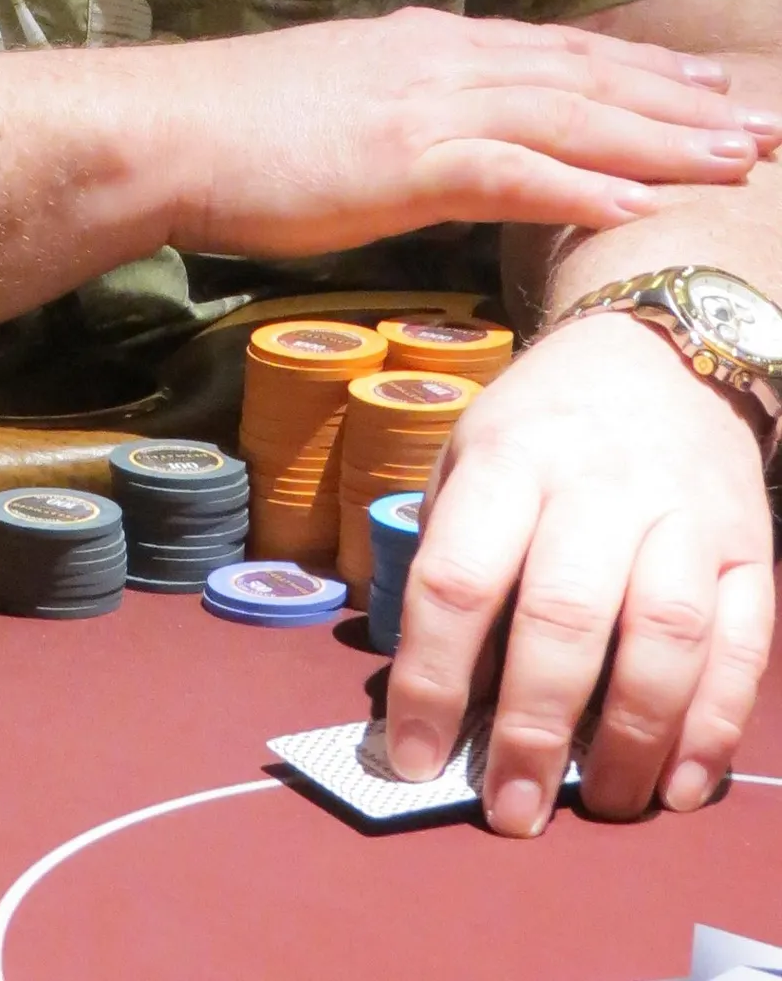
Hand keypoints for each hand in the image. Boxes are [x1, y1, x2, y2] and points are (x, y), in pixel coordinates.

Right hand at [149, 7, 779, 258]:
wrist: (167, 126)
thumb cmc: (236, 130)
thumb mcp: (342, 106)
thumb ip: (405, 116)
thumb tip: (441, 145)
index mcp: (431, 46)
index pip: (560, 54)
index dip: (642, 71)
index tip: (708, 87)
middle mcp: (446, 60)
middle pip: (588, 78)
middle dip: (683, 104)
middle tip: (766, 125)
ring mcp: (429, 105)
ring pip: (572, 115)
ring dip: (663, 140)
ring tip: (738, 158)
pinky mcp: (406, 158)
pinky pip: (514, 171)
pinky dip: (583, 183)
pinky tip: (639, 202)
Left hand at [385, 315, 775, 832]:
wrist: (658, 353)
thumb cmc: (542, 424)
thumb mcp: (469, 453)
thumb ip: (451, 555)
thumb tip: (432, 693)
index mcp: (511, 459)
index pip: (461, 576)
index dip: (431, 677)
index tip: (414, 757)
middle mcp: (599, 484)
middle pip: (566, 613)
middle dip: (535, 726)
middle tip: (512, 810)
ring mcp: (684, 516)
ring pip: (666, 632)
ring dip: (634, 738)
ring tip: (604, 806)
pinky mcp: (750, 550)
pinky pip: (744, 645)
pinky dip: (714, 725)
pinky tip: (680, 785)